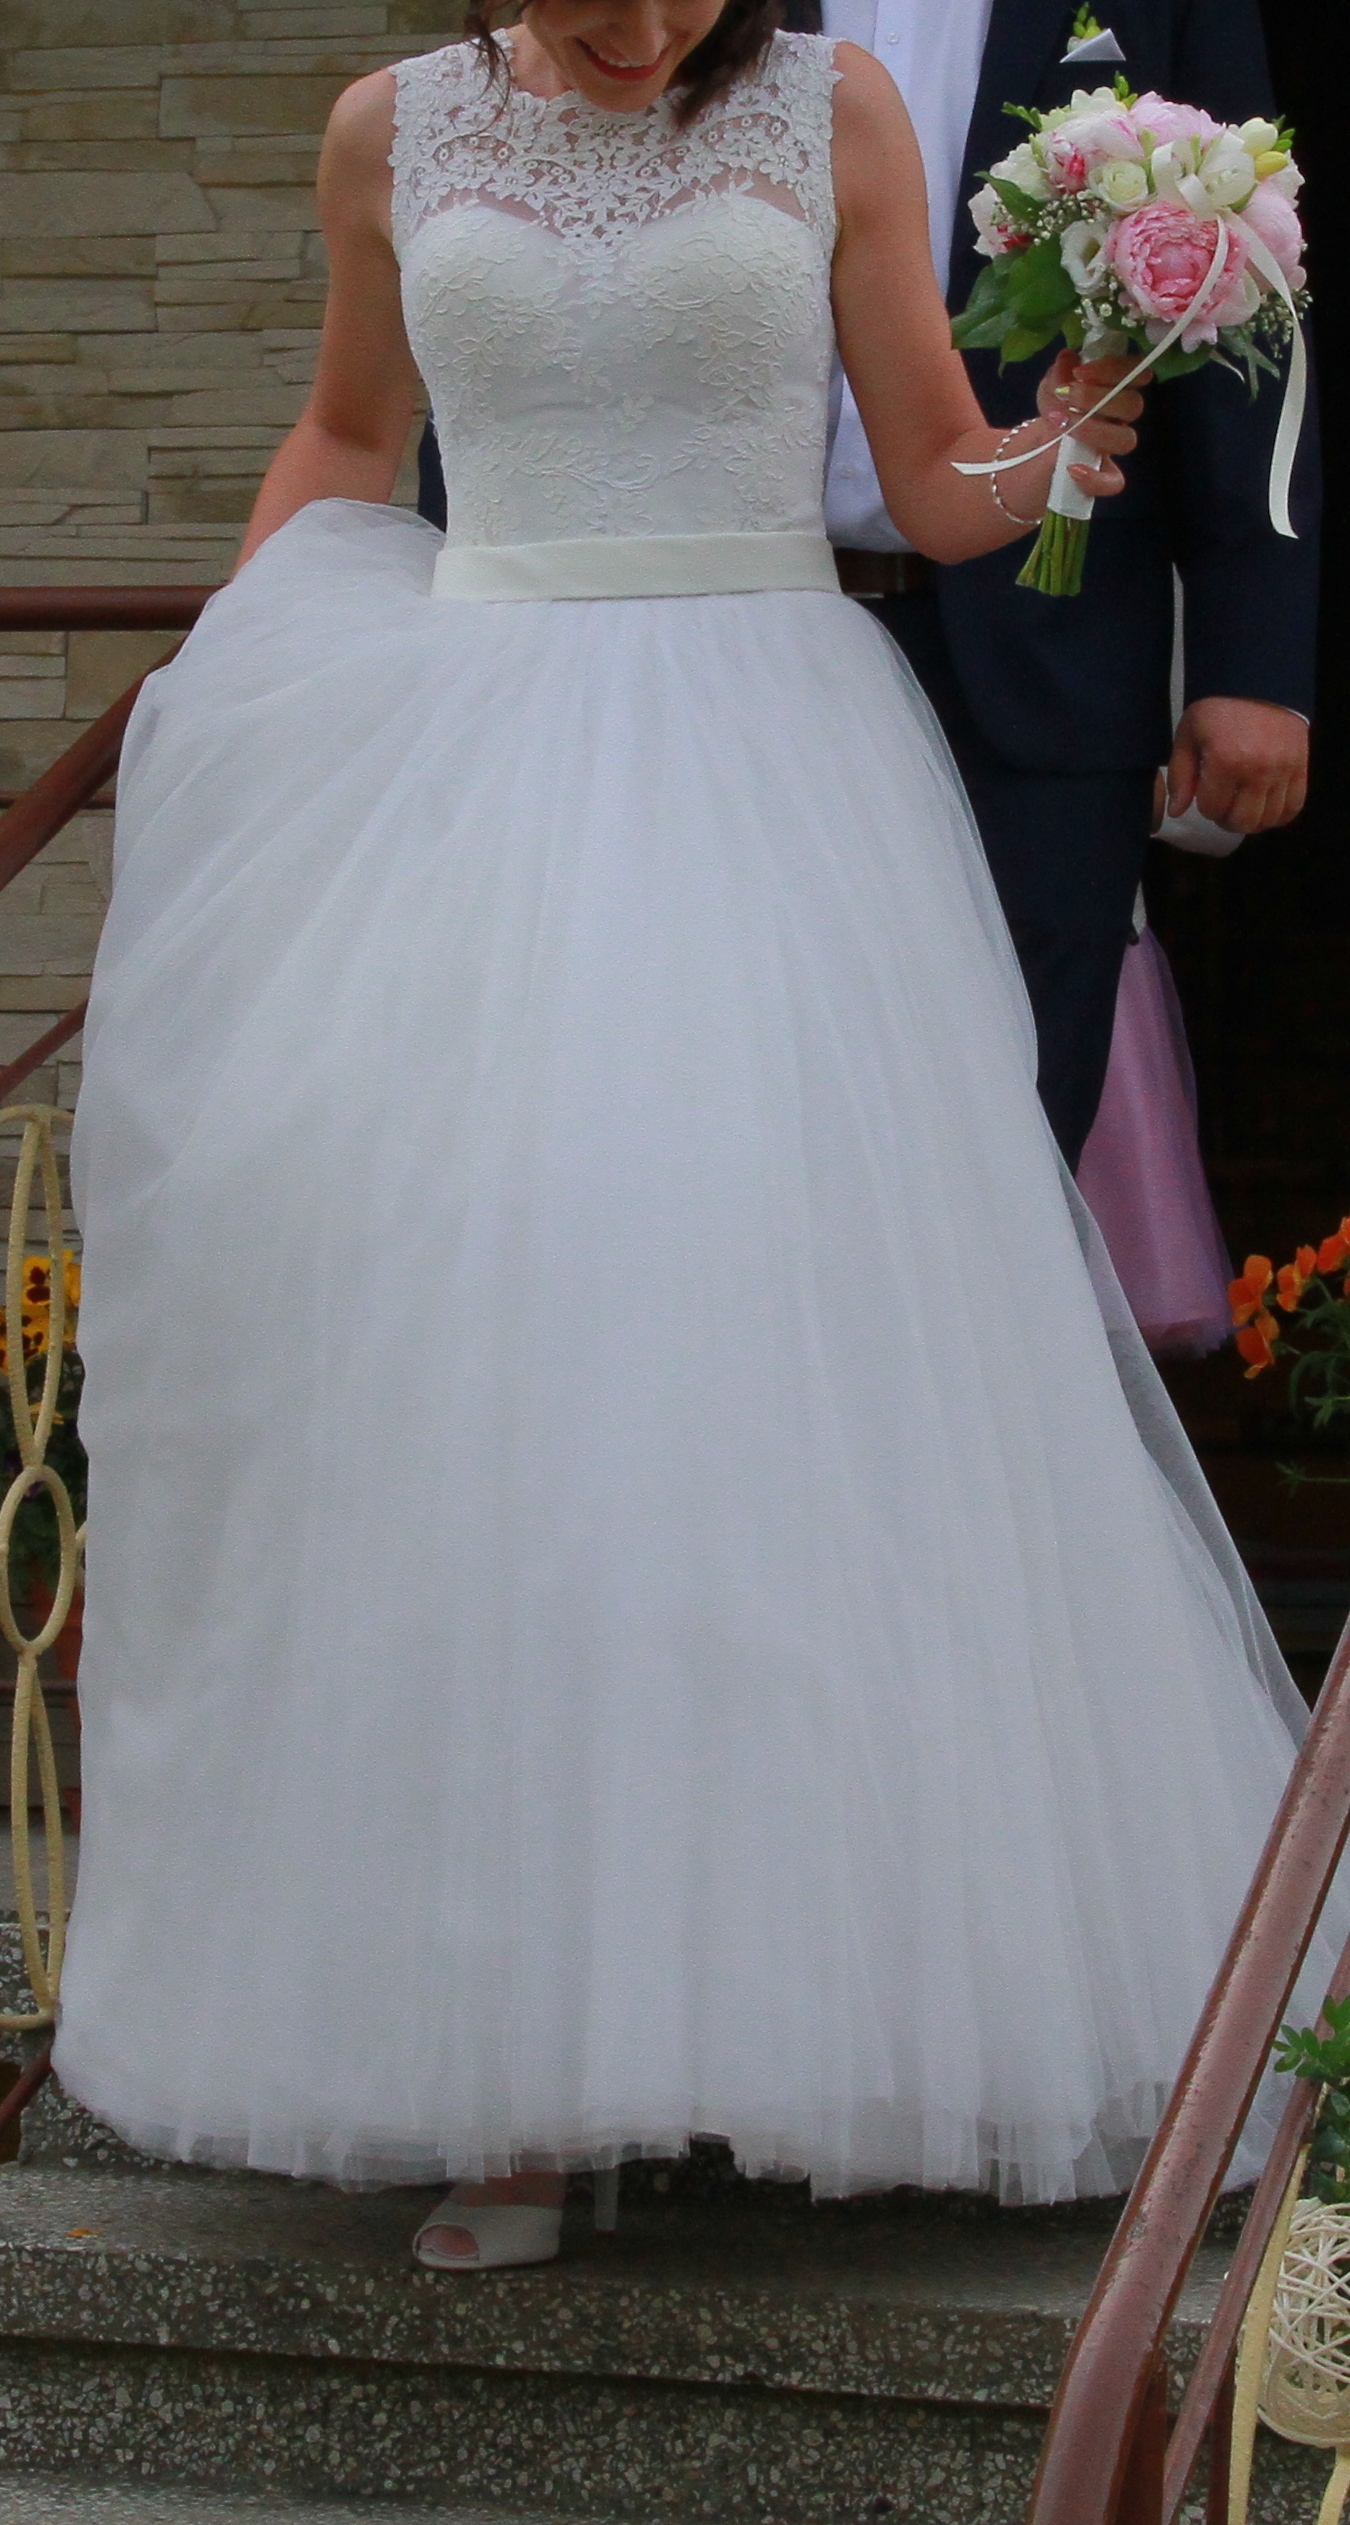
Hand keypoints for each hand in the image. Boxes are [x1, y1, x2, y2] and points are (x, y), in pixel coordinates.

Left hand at [1035, 349, 1148, 501]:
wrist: (1036, 452)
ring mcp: (1113, 448)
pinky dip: (1095, 477)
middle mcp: (1120, 418)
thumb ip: (1060, 374)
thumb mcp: (1050, 389)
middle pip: (1134, 405)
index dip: (1113, 369)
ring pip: (1126, 439)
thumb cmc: (1054, 412)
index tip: (1080, 372)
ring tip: (1063, 425)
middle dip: (1100, 397)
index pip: (1133, 372)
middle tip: (1068, 396)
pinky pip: (1114, 482)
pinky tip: (1073, 469)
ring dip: (1095, 430)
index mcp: (1115, 390)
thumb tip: (1069, 357)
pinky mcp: (1104, 476)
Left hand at [1167, 697, 1308, 832]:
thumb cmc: (1217, 708)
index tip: (1205, 790)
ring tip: (1243, 803)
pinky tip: (1265, 806)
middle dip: (1227, 818)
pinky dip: (1278, 814)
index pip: (1212, 809)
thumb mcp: (1188, 735)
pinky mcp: (1301, 766)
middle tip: (1223, 803)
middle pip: (1241, 822)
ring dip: (1251, 819)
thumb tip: (1176, 812)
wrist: (1258, 681)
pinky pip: (1293, 807)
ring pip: (1267, 820)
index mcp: (1225, 761)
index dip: (1205, 805)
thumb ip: (1180, 776)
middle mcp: (1257, 770)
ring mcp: (1283, 770)